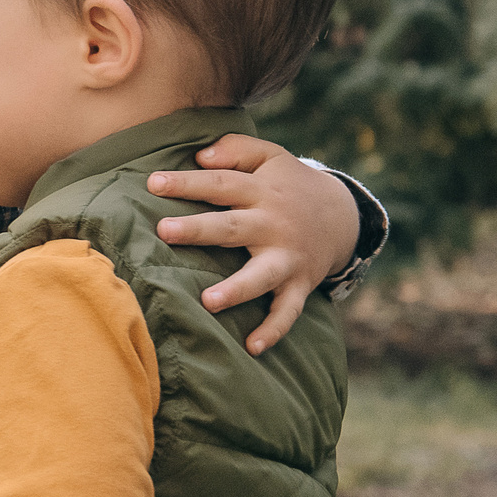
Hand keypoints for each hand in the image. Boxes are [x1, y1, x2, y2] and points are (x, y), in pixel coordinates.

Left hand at [146, 135, 360, 355]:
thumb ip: (236, 150)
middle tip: (164, 231)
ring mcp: (287, 257)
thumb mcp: (271, 156)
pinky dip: (274, 330)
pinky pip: (288, 311)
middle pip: (232, 227)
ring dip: (236, 289)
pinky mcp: (299, 284)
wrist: (344, 215)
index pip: (220, 184)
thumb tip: (200, 156)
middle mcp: (273, 224)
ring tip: (208, 301)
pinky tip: (252, 347)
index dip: (187, 183)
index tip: (152, 183)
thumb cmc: (289, 184)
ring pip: (260, 276)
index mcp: (262, 190)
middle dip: (199, 230)